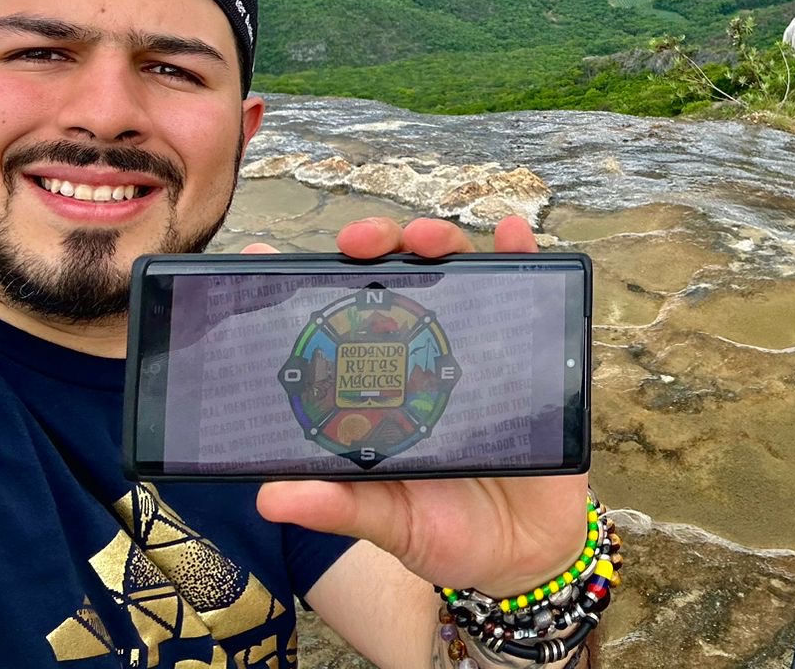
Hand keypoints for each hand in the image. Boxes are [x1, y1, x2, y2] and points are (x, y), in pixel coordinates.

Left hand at [255, 215, 589, 597]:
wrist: (525, 557)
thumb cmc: (447, 535)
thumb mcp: (389, 523)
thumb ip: (338, 508)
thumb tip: (271, 497)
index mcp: (378, 388)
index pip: (335, 323)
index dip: (302, 285)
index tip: (266, 258)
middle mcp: (421, 355)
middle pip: (395, 279)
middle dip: (374, 244)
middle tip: (356, 244)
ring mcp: (474, 347)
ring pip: (454, 273)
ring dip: (437, 241)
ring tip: (426, 240)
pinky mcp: (528, 352)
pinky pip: (527, 292)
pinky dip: (520, 254)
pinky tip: (510, 237)